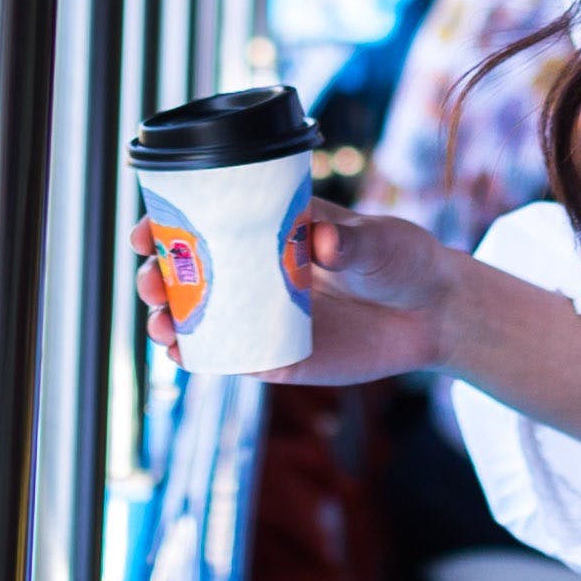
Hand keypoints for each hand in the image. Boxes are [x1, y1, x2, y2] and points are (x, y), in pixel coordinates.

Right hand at [129, 206, 476, 387]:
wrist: (433, 312)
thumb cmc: (401, 259)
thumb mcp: (377, 239)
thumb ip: (349, 239)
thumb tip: (320, 241)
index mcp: (269, 229)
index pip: (204, 222)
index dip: (165, 226)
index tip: (147, 232)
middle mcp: (256, 272)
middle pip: (187, 275)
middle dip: (156, 279)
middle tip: (153, 283)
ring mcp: (263, 315)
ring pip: (198, 320)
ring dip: (168, 322)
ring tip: (161, 325)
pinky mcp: (278, 356)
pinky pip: (229, 358)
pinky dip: (200, 358)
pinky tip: (183, 357)